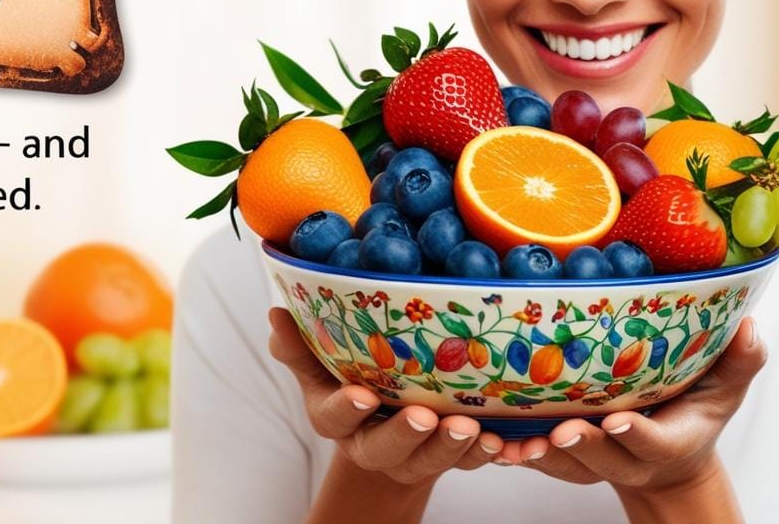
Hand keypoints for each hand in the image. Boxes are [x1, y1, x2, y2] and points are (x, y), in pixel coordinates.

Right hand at [267, 307, 503, 484]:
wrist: (383, 424)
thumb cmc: (350, 380)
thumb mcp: (319, 364)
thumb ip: (299, 346)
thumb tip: (276, 314)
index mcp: (335, 418)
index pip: (334, 418)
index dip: (348, 409)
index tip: (363, 395)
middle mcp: (371, 444)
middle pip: (385, 448)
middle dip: (407, 435)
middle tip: (425, 416)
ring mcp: (411, 456)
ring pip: (430, 460)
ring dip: (452, 447)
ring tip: (471, 428)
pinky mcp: (448, 458)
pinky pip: (468, 464)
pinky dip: (485, 455)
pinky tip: (502, 442)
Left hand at [494, 317, 765, 505]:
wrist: (669, 462)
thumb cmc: (694, 415)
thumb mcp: (724, 391)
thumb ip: (740, 362)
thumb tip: (750, 325)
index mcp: (667, 442)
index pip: (653, 442)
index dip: (636, 434)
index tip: (618, 421)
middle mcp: (629, 457)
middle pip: (603, 457)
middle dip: (581, 447)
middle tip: (559, 432)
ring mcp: (596, 460)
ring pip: (565, 465)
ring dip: (541, 458)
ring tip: (516, 446)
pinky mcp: (567, 457)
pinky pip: (540, 461)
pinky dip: (518, 456)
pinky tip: (495, 445)